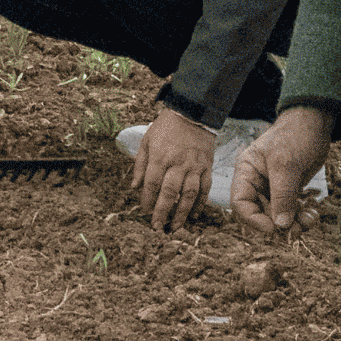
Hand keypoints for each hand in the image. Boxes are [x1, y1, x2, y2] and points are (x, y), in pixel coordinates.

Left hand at [131, 105, 215, 233]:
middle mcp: (177, 163)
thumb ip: (140, 165)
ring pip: (189, 194)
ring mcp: (194, 166)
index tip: (145, 212)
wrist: (192, 113)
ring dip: (182, 213)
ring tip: (176, 227)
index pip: (152, 183)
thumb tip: (134, 187)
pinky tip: (195, 215)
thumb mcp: (147, 141)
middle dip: (163, 212)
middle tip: (158, 227)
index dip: (148, 200)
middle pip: (169, 192)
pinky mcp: (207, 167)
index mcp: (160, 157)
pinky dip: (200, 203)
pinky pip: (204, 188)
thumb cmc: (166, 128)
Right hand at [231, 110, 334, 234]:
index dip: (253, 220)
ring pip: (278, 215)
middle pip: (260, 213)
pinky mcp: (289, 190)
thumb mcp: (286, 165)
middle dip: (278, 224)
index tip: (273, 229)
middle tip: (296, 230)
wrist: (314, 123)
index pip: (240, 204)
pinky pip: (292, 210)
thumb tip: (280, 225)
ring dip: (293, 223)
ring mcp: (273, 187)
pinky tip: (312, 214)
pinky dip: (302, 216)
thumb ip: (282, 195)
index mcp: (246, 173)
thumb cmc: (294, 136)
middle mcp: (256, 182)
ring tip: (309, 220)